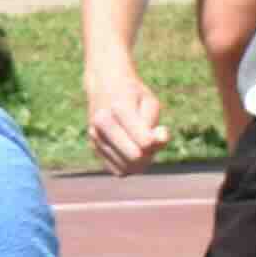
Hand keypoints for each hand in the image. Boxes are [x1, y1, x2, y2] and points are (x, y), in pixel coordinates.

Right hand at [85, 55, 167, 174]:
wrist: (104, 86)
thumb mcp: (149, 102)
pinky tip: (132, 152)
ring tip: (143, 146)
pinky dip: (130, 167)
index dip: (158, 142)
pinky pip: (118, 171)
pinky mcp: (94, 147)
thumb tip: (158, 143)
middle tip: (152, 140)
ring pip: (126, 168)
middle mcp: (102, 123)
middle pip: (135, 157)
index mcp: (119, 108)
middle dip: (150, 154)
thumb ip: (154, 124)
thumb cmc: (132, 94)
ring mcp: (96, 137)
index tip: (160, 130)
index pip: (145, 142)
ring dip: (141, 162)